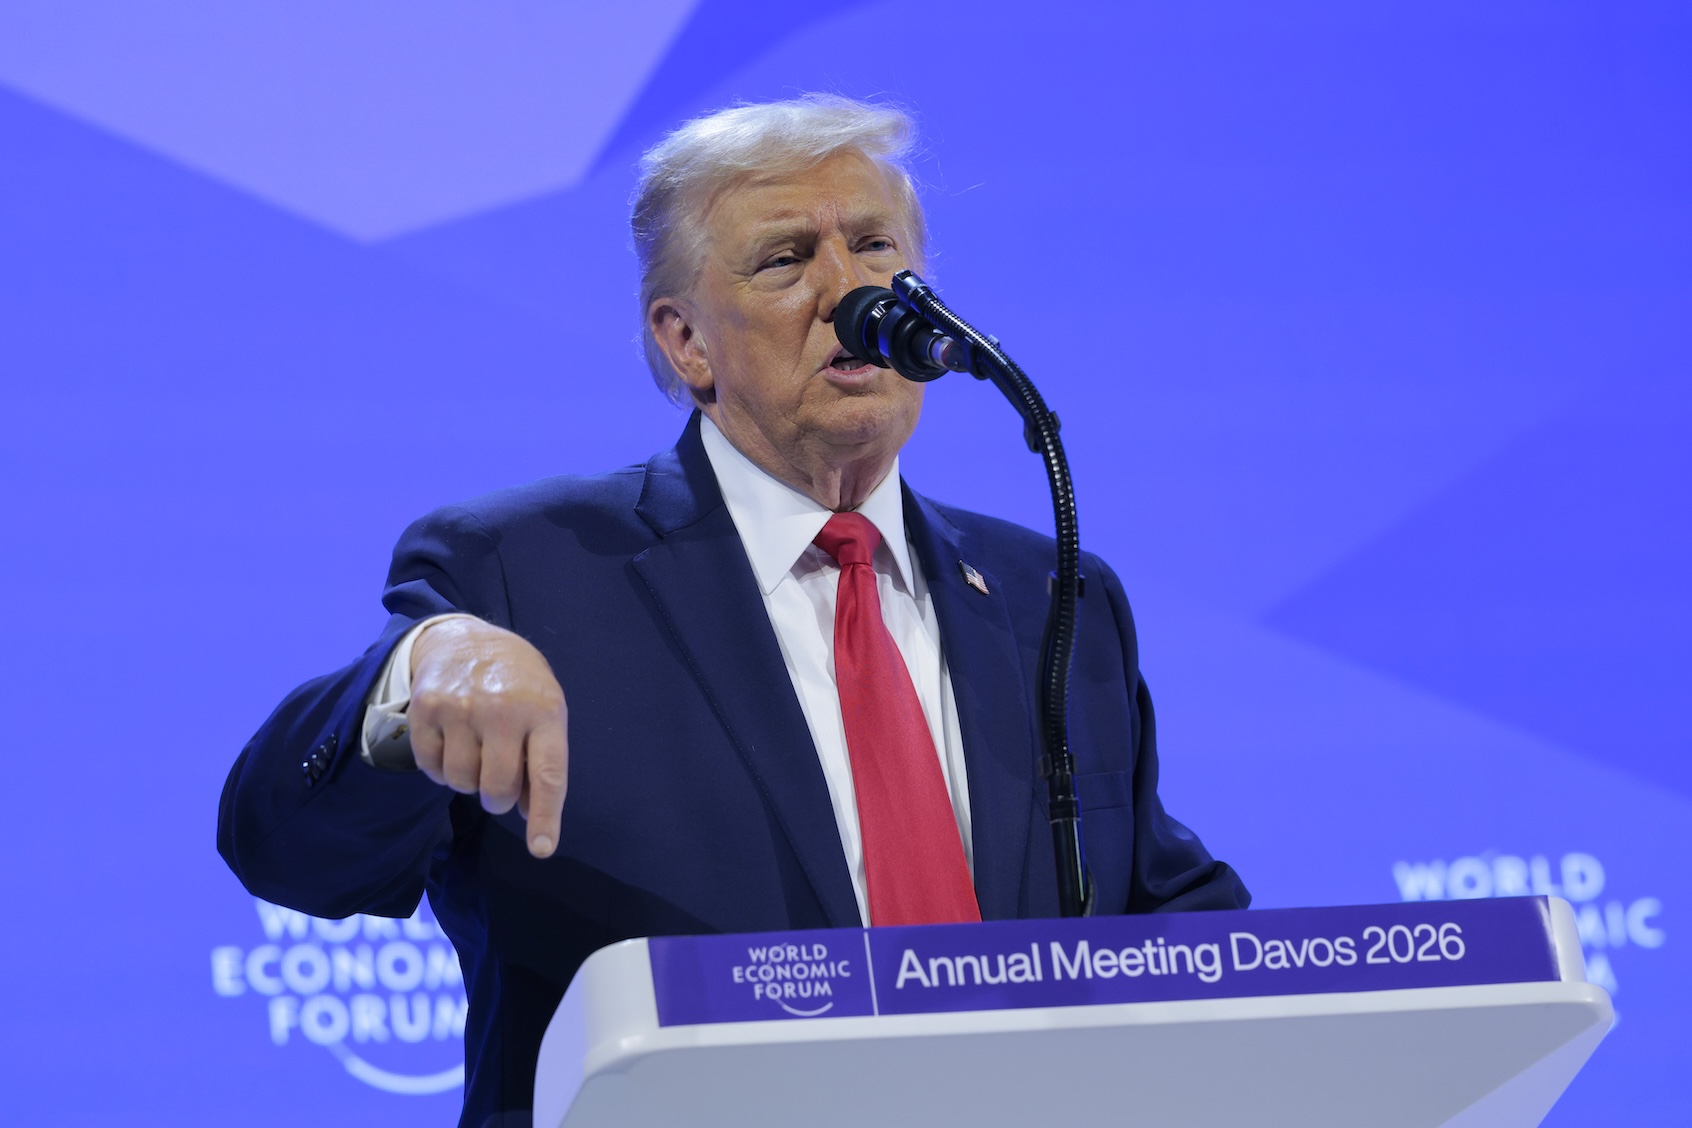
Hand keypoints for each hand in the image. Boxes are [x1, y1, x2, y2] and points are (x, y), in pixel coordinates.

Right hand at [407, 617, 566, 857]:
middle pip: (496, 788)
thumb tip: (526, 813)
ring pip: (461, 783)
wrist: (464, 637)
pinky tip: (451, 746)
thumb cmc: (516, 682)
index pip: (548, 774)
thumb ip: (541, 758)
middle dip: (496, 799)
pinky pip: (431, 768)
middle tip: (497, 783)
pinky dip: (441, 770)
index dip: (545, 816)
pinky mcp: (425, 709)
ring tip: (475, 756)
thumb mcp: (544, 708)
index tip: (541, 848)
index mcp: (543, 711)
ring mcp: (460, 708)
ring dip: (467, 783)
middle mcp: (502, 709)